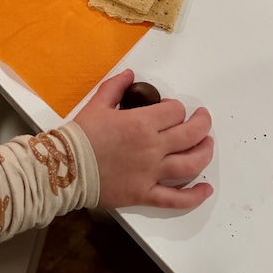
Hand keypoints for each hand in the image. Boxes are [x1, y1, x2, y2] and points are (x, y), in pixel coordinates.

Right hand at [74, 68, 213, 209]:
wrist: (65, 167)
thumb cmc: (81, 135)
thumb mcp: (96, 104)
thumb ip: (115, 86)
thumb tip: (130, 73)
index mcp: (142, 123)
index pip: (175, 112)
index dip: (176, 108)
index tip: (171, 109)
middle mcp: (153, 147)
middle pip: (191, 134)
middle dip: (202, 124)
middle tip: (203, 119)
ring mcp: (152, 173)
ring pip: (191, 164)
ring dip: (205, 153)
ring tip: (207, 145)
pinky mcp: (146, 194)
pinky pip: (176, 198)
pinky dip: (195, 195)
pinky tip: (206, 188)